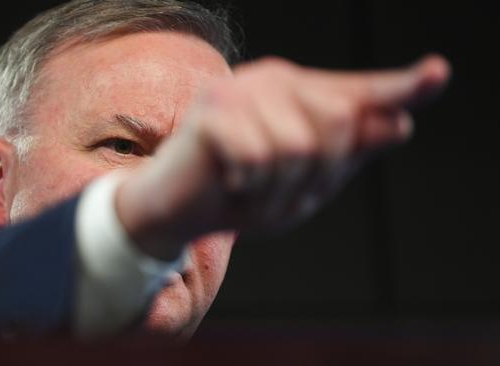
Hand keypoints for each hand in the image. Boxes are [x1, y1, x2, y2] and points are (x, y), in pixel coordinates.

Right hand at [116, 55, 449, 259]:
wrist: (179, 208)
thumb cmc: (244, 194)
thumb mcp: (304, 184)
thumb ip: (348, 154)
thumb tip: (401, 124)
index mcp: (301, 95)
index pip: (360, 92)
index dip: (402, 87)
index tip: (437, 74)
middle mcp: (274, 80)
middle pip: (338, 121)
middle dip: (316, 176)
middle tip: (278, 192)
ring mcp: (241, 89)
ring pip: (298, 146)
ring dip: (277, 190)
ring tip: (249, 189)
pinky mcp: (211, 107)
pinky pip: (258, 157)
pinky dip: (248, 188)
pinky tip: (230, 182)